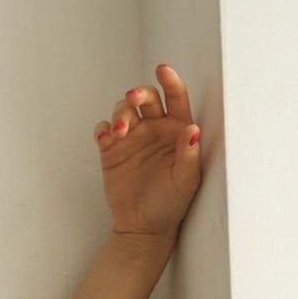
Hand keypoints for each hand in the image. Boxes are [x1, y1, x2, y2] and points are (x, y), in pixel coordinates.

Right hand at [95, 63, 201, 239]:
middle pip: (145, 98)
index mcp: (176, 129)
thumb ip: (190, 154)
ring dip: (120, 115)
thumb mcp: (186, 181)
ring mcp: (132, 138)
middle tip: (133, 100)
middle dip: (138, 94)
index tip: (163, 70)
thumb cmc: (170, 205)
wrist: (143, 228)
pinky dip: (103, 130)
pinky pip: (104, 130)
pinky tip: (106, 138)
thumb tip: (194, 129)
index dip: (170, 81)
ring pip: (123, 110)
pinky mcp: (112, 151)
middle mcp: (154, 129)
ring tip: (119, 133)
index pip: (175, 97)